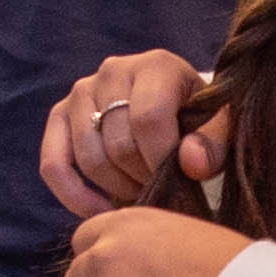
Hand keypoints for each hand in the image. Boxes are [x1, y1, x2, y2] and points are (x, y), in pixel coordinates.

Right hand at [40, 50, 217, 217]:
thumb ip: (214, 143)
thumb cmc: (200, 119)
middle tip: (160, 188)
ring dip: (116, 188)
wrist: (177, 108)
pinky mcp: (59, 116)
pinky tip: (100, 211)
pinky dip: (74, 195)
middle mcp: (112, 70)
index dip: (161, 159)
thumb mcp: (221, 126)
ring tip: (140, 191)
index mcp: (156, 65)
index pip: (148, 118)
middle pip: (117, 144)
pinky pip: (53, 164)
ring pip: (88, 158)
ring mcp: (81, 91)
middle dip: (141, 178)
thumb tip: (191, 163)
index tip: (178, 179)